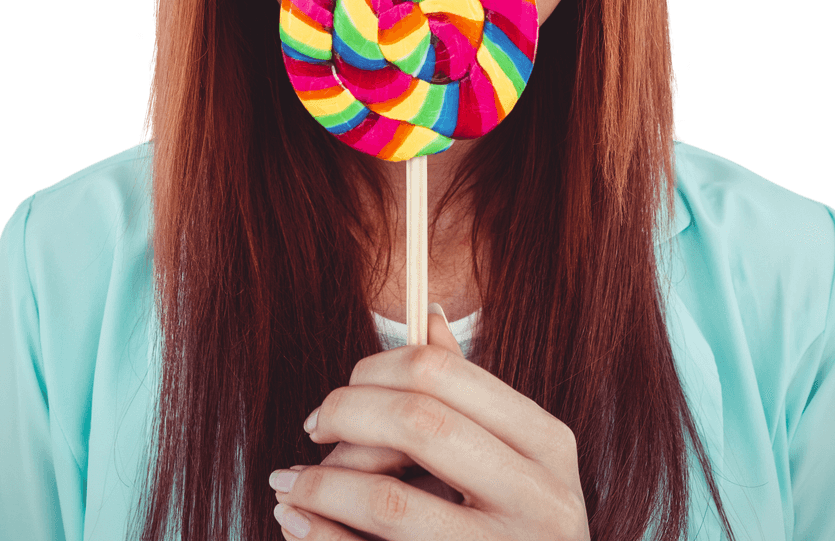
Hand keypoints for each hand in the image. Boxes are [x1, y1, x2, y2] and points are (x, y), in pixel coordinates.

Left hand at [270, 308, 588, 539]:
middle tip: (314, 426)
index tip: (345, 386)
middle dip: (347, 414)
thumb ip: (470, 395)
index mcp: (547, 444)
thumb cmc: (518, 528)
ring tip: (287, 481)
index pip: (444, 373)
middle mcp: (539, 498)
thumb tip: (430, 316)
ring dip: (321, 484)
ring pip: (389, 502)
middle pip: (418, 422)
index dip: (377, 368)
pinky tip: (295, 520)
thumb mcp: (516, 458)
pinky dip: (320, 536)